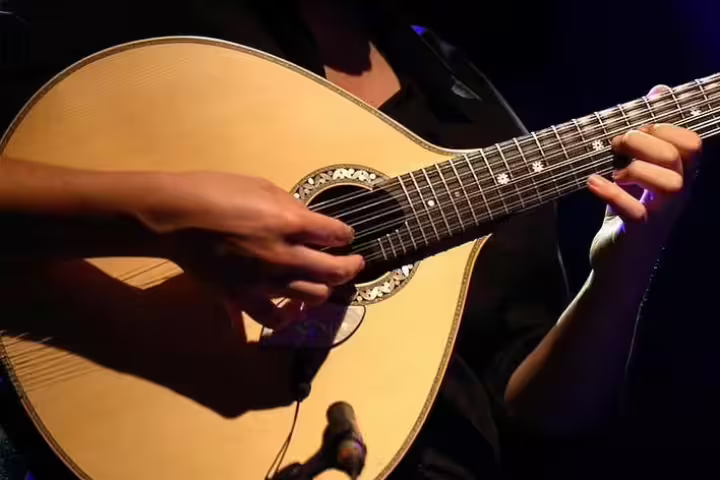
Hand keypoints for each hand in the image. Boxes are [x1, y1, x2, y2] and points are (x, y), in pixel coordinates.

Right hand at [137, 171, 363, 320]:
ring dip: (323, 290)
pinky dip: (284, 317)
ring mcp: (263, 282)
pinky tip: (288, 309)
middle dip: (350, 267)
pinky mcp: (242, 298)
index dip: (345, 235)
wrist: (175, 217)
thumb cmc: (216, 192)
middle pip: (334, 272)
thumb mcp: (262, 187)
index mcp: (289, 223)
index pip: (336, 235)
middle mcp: (283, 256)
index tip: (344, 236)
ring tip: (323, 283)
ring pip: (312, 297)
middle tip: (354, 263)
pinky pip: (270, 320)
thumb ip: (292, 208)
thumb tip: (310, 223)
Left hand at [587, 86, 701, 276]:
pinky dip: (611, 193)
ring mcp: (661, 215)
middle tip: (616, 145)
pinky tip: (592, 183)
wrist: (617, 267)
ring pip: (671, 183)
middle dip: (644, 140)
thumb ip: (644, 139)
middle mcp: (676, 195)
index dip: (666, 127)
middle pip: (681, 155)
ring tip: (612, 171)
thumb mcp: (635, 173)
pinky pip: (636, 211)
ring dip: (636, 169)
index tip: (637, 128)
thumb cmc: (627, 216)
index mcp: (678, 177)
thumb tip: (658, 91)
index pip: (692, 143)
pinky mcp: (639, 233)